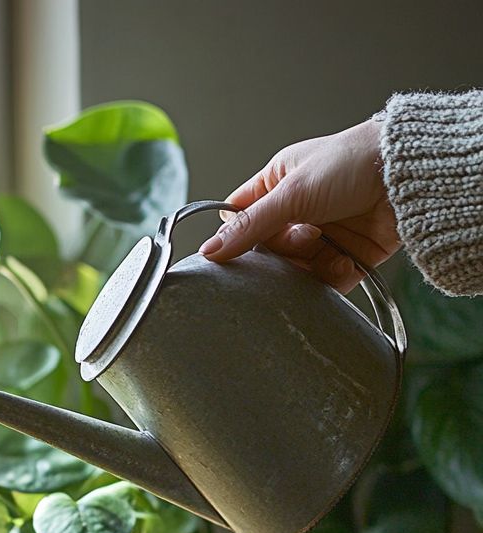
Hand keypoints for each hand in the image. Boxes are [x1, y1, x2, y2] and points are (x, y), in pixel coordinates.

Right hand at [198, 118, 398, 291]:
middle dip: (278, 253)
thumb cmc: (352, 162)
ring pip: (296, 268)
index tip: (232, 251)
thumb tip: (209, 251)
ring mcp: (326, 233)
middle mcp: (301, 209)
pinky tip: (341, 266)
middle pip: (268, 249)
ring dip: (303, 268)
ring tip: (319, 250)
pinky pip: (328, 281)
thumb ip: (249, 225)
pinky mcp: (352, 256)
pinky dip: (329, 281)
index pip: (241, 215)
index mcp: (280, 183)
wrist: (413, 175)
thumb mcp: (291, 192)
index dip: (235, 234)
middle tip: (291, 246)